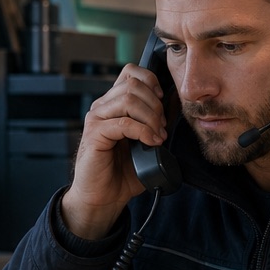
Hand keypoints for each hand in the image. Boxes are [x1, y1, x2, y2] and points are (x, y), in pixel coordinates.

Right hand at [60, 62, 167, 238]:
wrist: (104, 197)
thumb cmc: (124, 171)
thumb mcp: (147, 142)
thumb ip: (157, 122)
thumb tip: (175, 104)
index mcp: (114, 103)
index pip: (131, 72)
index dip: (151, 81)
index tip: (163, 102)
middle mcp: (103, 106)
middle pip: (134, 84)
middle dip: (156, 105)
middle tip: (163, 127)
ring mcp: (97, 118)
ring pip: (129, 99)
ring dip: (151, 117)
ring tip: (158, 136)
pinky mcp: (95, 134)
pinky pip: (123, 122)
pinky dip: (143, 131)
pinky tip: (151, 142)